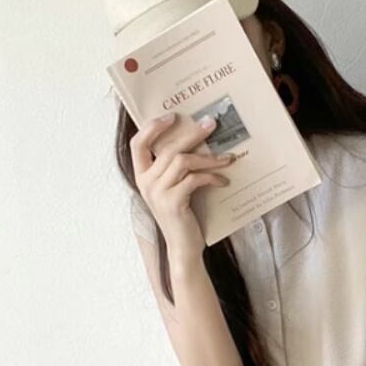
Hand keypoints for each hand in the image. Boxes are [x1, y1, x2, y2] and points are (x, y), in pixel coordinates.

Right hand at [129, 111, 235, 258]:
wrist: (183, 248)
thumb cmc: (182, 217)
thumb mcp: (174, 190)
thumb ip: (174, 170)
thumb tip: (195, 142)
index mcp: (142, 176)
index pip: (137, 144)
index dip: (153, 127)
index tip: (172, 116)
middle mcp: (146, 183)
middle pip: (168, 148)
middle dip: (192, 134)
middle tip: (211, 124)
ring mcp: (158, 193)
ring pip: (183, 161)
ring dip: (209, 158)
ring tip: (228, 159)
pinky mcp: (173, 203)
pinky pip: (194, 179)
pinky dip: (212, 177)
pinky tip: (223, 181)